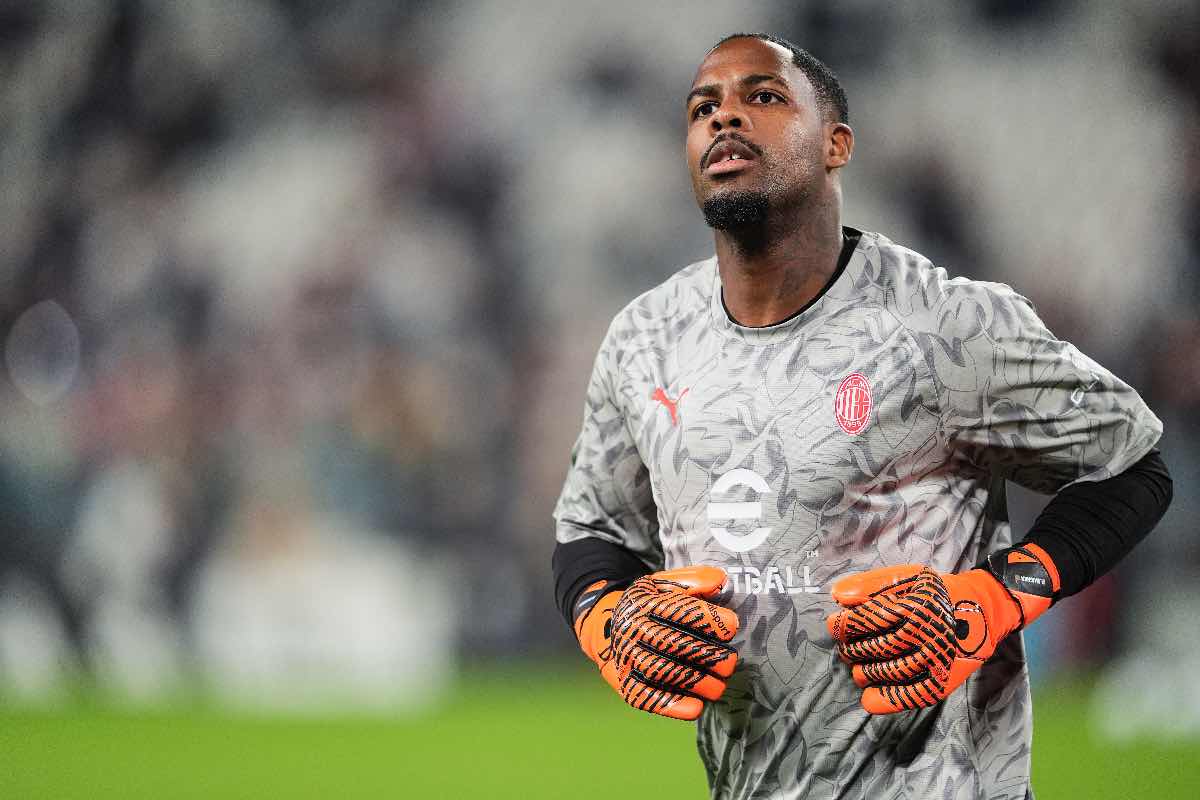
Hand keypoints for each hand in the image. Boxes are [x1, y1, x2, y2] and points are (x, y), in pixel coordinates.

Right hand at [574, 566, 737, 719]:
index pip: (679, 610)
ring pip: (663, 672)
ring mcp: (626, 657)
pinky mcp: (624, 683)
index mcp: (644, 601)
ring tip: (719, 686)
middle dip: (708, 655)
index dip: (708, 619)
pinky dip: (673, 705)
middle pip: (674, 643)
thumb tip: (720, 580)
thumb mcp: (664, 585)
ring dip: (696, 682)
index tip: (732, 626)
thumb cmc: (648, 607)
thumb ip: (694, 580)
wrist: (607, 629)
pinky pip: (647, 697)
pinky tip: (697, 707)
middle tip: (730, 663)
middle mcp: (632, 628)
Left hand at [825, 546, 1056, 713]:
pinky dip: (883, 699)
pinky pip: (907, 696)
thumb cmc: (938, 592)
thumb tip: (837, 596)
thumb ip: (870, 583)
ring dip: (861, 672)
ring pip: (882, 673)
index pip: (861, 621)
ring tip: (859, 666)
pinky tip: (869, 696)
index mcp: (912, 605)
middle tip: (848, 646)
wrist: (984, 610)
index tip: (836, 624)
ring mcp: (933, 659)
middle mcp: (924, 633)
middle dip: (849, 648)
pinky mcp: (942, 681)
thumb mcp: (907, 576)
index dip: (840, 625)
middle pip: (868, 648)